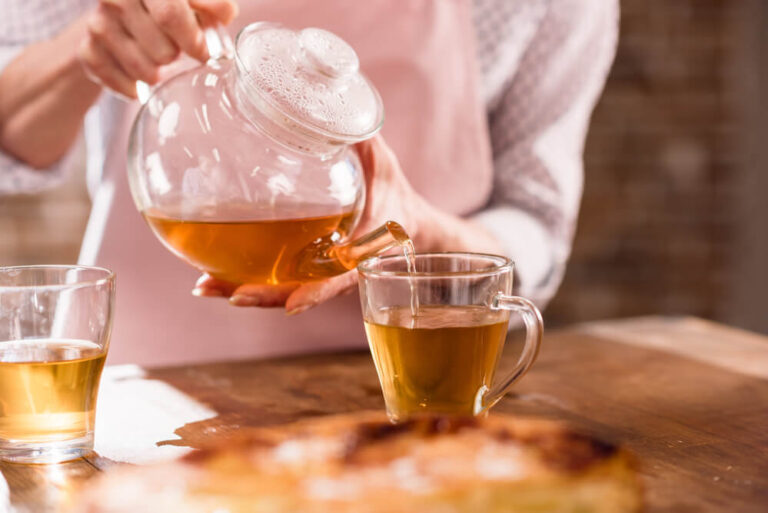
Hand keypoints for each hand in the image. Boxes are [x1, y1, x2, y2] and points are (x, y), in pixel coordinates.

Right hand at [78, 0, 237, 97]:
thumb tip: (225, 13)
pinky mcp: (87, 52)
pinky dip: (138, 87)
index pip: (170, 15)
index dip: (193, 41)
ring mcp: (97, 25)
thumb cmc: (166, 5)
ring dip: (158, 73)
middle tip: (172, 47)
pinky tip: (138, 73)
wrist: (119, 11)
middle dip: (175, 56)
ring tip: (155, 57)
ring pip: (147, 74)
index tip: (203, 51)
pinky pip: (126, 86)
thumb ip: (211, 4)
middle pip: (163, 52)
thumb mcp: (191, 0)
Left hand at [193, 135, 429, 313]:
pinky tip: (216, 271)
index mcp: (363, 252)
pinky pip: (279, 276)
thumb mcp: (383, 164)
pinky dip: (250, 275)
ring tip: (203, 286)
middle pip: (296, 293)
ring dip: (242, 289)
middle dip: (258, 295)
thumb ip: (361, 138)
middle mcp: (337, 269)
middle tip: (212, 288)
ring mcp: (319, 272)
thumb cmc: (396, 195)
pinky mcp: (308, 267)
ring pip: (281, 289)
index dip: (314, 291)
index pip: (339, 278)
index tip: (289, 303)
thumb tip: (333, 98)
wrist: (410, 227)